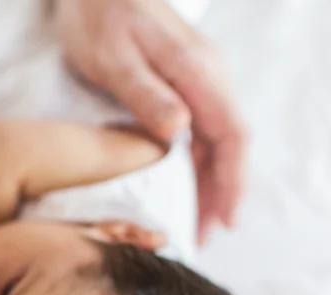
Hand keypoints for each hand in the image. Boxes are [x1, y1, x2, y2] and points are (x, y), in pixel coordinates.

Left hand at [58, 0, 247, 243]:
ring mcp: (198, 76)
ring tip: (194, 221)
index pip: (230, 134)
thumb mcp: (113, 57)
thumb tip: (181, 130)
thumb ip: (146, 93)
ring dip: (208, 181)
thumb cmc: (98, 16)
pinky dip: (196, 161)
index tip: (224, 220)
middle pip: (228, 143)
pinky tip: (181, 184)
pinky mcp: (182, 79)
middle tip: (202, 236)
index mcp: (197, 71)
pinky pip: (200, 127)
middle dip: (221, 193)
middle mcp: (207, 74)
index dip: (232, 181)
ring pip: (215, 138)